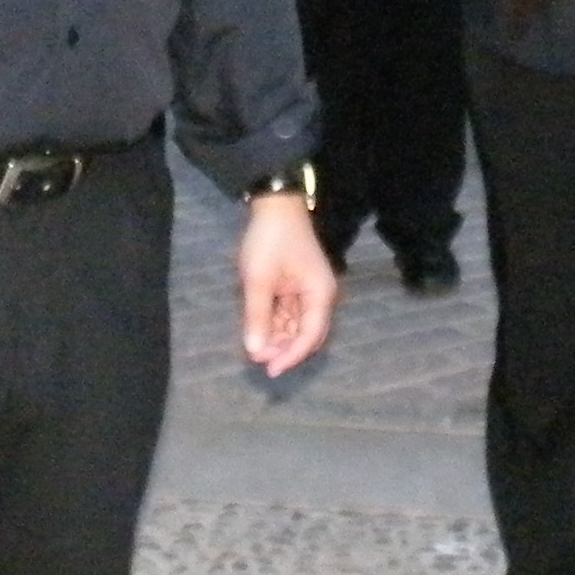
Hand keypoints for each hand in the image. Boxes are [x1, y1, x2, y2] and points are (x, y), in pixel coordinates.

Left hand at [238, 197, 336, 374]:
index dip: (291, 356)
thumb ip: (257, 317)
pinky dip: (274, 322)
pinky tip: (258, 329)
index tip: (269, 370)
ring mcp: (308, 290)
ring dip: (277, 337)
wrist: (274, 204)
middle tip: (257, 359)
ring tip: (254, 346)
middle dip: (283, 348)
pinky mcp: (296, 285)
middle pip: (305, 333)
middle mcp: (319, 296)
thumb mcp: (259, 280)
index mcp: (320, 294)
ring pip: (295, 324)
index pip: (310, 337)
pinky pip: (288, 312)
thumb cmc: (270, 241)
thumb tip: (255, 351)